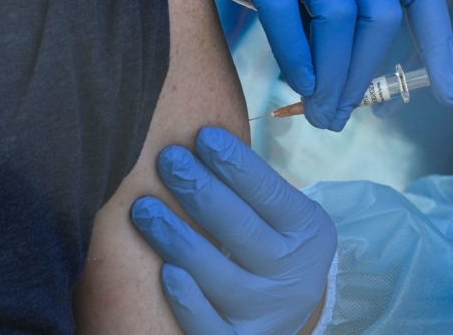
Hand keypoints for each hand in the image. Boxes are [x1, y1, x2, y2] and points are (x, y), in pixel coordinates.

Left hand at [131, 128, 336, 334]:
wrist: (286, 307)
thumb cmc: (271, 241)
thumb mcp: (283, 214)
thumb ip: (253, 188)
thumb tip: (200, 136)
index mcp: (308, 232)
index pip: (270, 194)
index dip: (236, 164)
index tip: (202, 136)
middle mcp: (294, 274)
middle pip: (242, 231)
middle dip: (200, 190)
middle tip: (167, 160)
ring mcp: (267, 311)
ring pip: (221, 276)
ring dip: (179, 238)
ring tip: (143, 207)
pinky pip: (210, 324)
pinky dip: (188, 299)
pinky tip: (165, 270)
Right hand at [136, 0, 452, 129]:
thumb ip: (335, 1)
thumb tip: (345, 79)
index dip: (439, 43)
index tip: (449, 91)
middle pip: (380, 17)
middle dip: (365, 75)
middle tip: (342, 115)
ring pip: (340, 23)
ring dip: (334, 78)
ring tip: (320, 113)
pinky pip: (289, 21)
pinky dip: (297, 60)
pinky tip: (298, 84)